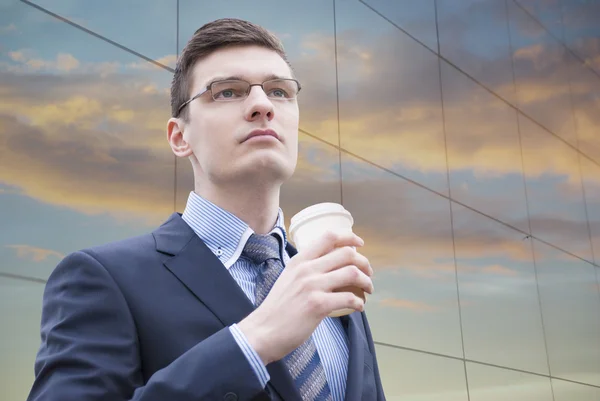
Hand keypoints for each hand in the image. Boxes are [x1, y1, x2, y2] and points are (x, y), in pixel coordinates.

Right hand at [237, 230, 373, 364]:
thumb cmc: (277, 309)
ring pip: (352, 273)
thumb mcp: (288, 279)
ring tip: (368, 290)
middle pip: (346, 253)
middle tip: (368, 273)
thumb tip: (327, 268)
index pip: (329, 237)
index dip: (349, 237)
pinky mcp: (318, 305)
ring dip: (366, 281)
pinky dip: (359, 302)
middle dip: (364, 262)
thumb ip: (305, 270)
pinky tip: (359, 307)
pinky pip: (349, 298)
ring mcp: (312, 286)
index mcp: (299, 260)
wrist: (263, 331)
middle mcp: (307, 269)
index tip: (359, 244)